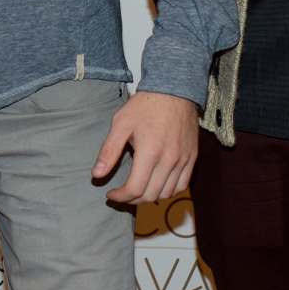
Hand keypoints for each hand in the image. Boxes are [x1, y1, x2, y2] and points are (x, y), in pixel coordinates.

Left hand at [92, 90, 198, 204]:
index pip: (135, 189)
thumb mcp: (121, 124)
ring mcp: (183, 160)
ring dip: (150, 196)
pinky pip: (182, 185)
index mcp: (150, 152)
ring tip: (139, 189)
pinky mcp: (192, 157)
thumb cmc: (146, 105)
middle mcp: (169, 160)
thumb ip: (109, 151)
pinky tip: (158, 183)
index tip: (111, 193)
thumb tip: (97, 174)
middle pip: (150, 195)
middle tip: (122, 193)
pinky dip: (169, 190)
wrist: (174, 90)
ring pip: (167, 193)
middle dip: (132, 199)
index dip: (120, 197)